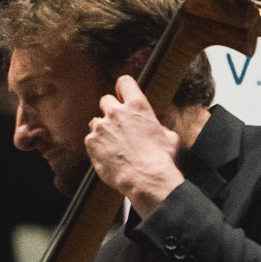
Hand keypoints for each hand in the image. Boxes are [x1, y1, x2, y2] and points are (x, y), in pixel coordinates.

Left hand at [84, 76, 184, 216]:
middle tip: (117, 124)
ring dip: (103, 130)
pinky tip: (108, 156)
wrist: (146, 179)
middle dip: (110, 110)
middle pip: (105, 100)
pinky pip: (90, 140)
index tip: (122, 94)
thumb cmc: (161, 159)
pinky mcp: (91, 142)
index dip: (123, 88)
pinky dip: (97, 147)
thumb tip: (156, 129)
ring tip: (114, 146)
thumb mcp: (170, 137)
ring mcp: (101, 126)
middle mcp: (117, 112)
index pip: (125, 82)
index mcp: (138, 106)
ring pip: (96, 122)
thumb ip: (157, 127)